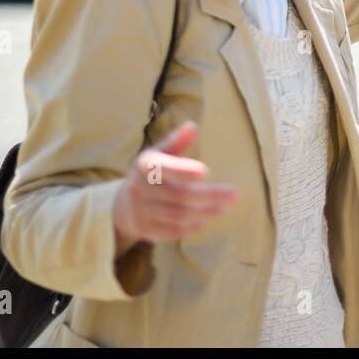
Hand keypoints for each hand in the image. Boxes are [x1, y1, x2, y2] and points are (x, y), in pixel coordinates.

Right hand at [112, 122, 238, 255]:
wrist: (124, 203)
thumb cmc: (151, 172)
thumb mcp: (160, 153)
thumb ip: (177, 141)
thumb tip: (193, 126)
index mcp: (144, 166)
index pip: (164, 169)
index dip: (183, 171)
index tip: (206, 171)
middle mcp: (139, 189)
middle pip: (180, 195)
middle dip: (210, 196)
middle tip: (234, 194)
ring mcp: (141, 211)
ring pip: (178, 216)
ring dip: (205, 212)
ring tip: (223, 206)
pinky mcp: (145, 229)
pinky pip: (172, 231)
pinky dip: (192, 227)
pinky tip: (205, 219)